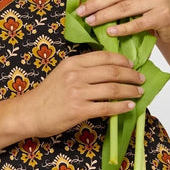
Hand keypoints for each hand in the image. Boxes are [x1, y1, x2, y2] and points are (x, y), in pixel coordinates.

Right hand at [18, 50, 144, 138]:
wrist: (29, 113)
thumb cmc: (46, 95)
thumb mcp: (62, 73)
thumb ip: (82, 69)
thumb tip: (108, 70)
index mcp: (72, 62)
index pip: (104, 56)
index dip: (122, 60)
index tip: (132, 64)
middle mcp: (76, 75)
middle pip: (112, 71)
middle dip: (131, 75)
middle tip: (140, 78)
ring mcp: (77, 92)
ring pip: (113, 89)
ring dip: (130, 91)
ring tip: (139, 92)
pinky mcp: (79, 110)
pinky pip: (107, 108)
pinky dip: (121, 107)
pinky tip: (129, 107)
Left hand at [76, 0, 169, 44]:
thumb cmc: (157, 9)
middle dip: (95, 2)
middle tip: (80, 11)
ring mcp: (158, 0)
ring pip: (124, 8)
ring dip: (104, 15)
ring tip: (90, 21)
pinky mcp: (162, 17)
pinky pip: (137, 23)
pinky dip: (122, 29)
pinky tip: (109, 32)